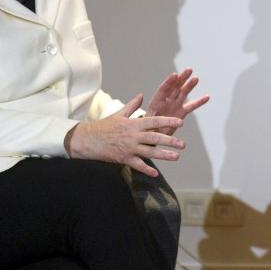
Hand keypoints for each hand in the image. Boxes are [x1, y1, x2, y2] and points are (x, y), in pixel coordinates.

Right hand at [66, 94, 185, 176]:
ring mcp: (129, 148)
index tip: (180, 122)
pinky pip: (138, 165)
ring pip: (150, 152)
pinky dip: (147, 170)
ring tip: (177, 157)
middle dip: (170, 141)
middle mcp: (133, 136)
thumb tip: (141, 95)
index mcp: (133, 123)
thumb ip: (132, 106)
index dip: (168, 122)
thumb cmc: (104, 126)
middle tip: (183, 144)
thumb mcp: (119, 114)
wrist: (87, 139)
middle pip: (155, 138)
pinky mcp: (124, 158)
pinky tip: (156, 174)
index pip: (154, 121)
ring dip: (164, 155)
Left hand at [145, 68, 209, 134]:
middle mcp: (166, 100)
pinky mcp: (182, 112)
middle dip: (181, 78)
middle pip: (175, 87)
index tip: (175, 75)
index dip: (169, 82)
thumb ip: (151, 118)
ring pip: (183, 93)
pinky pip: (191, 106)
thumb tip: (152, 117)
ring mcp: (175, 105)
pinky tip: (207, 97)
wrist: (152, 135)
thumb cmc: (147, 128)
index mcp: (156, 102)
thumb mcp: (146, 122)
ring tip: (196, 78)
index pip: (163, 89)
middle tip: (189, 70)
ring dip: (189, 85)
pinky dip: (199, 101)